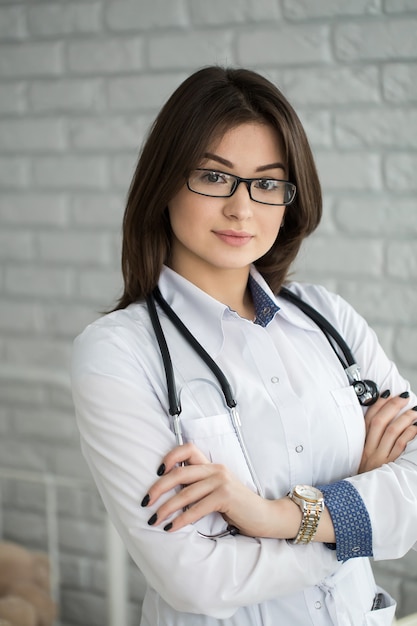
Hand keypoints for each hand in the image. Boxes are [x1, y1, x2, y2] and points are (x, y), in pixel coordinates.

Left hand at [141, 442, 297, 537]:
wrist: (265, 517)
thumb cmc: (238, 507)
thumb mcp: (216, 492)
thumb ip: (199, 487)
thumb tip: (170, 494)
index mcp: (212, 465)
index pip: (188, 449)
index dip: (170, 456)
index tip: (156, 472)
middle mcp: (215, 469)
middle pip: (179, 472)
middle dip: (158, 488)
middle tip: (145, 502)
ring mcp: (221, 481)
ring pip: (185, 492)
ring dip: (166, 508)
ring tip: (154, 520)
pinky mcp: (225, 496)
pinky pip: (197, 508)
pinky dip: (181, 519)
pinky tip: (171, 527)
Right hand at [359, 391, 416, 473]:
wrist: (360, 496)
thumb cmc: (363, 474)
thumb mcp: (361, 456)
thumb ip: (369, 439)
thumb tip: (382, 420)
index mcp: (361, 444)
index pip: (368, 418)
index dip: (378, 404)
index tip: (388, 393)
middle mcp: (368, 449)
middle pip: (379, 422)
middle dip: (392, 406)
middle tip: (404, 397)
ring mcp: (379, 458)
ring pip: (392, 432)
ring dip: (405, 419)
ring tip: (415, 411)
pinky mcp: (389, 467)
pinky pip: (400, 447)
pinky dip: (408, 435)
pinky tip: (415, 428)